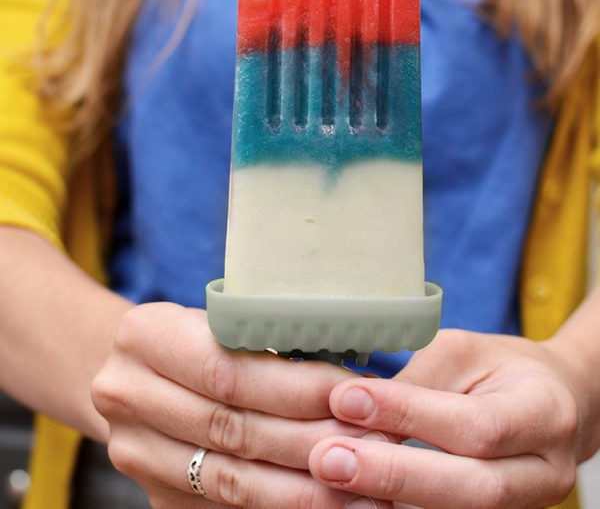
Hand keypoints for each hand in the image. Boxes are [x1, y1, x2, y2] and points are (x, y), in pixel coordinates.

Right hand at [92, 302, 380, 507]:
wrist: (139, 372)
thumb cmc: (199, 335)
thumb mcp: (218, 318)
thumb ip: (266, 343)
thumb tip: (352, 375)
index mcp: (144, 337)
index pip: (229, 372)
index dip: (296, 388)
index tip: (354, 395)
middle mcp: (127, 396)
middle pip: (233, 429)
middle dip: (311, 440)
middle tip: (375, 443)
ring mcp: (136, 454)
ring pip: (233, 481)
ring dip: (306, 487)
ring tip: (365, 480)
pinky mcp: (156, 496)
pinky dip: (283, 506)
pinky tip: (329, 503)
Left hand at [309, 329, 591, 508]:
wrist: (553, 404)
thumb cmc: (501, 369)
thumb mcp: (463, 353)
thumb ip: (417, 384)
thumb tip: (353, 406)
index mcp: (543, 413)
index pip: (477, 424)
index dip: (410, 414)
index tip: (346, 398)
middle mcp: (543, 472)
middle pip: (470, 488)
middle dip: (393, 474)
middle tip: (328, 458)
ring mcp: (525, 507)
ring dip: (388, 500)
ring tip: (333, 477)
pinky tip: (355, 498)